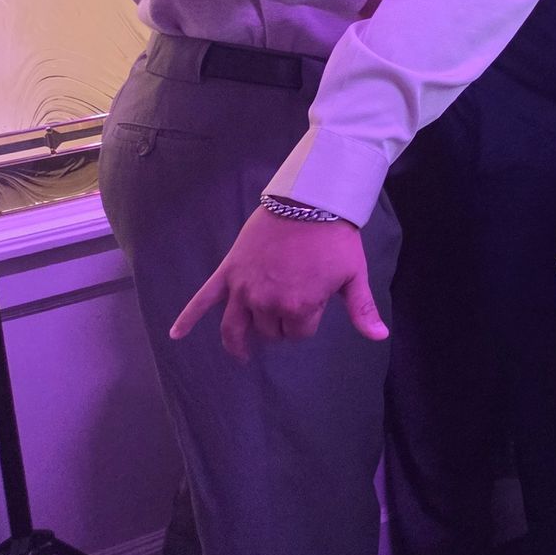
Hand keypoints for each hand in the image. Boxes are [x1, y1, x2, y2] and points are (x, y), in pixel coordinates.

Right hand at [170, 207, 384, 361]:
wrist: (309, 200)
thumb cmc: (334, 238)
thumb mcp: (353, 275)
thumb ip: (362, 309)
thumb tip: (379, 337)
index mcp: (298, 307)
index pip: (298, 333)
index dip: (307, 322)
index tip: (315, 303)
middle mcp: (266, 302)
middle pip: (269, 330)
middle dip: (279, 326)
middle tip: (289, 309)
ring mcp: (243, 288)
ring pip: (236, 326)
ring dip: (238, 341)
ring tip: (242, 353)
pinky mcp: (228, 272)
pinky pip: (203, 298)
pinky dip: (187, 318)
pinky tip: (175, 334)